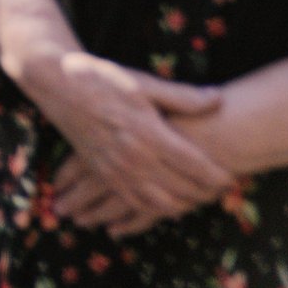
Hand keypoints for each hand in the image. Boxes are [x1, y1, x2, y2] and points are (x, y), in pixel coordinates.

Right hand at [26, 51, 230, 235]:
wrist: (55, 83)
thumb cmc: (101, 78)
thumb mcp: (142, 82)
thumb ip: (181, 96)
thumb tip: (218, 99)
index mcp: (147, 132)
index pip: (194, 164)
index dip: (217, 175)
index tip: (232, 178)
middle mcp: (133, 156)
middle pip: (181, 188)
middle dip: (206, 193)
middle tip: (223, 191)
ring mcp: (116, 168)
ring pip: (160, 202)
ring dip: (184, 205)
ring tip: (200, 199)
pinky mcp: (102, 173)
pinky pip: (134, 202)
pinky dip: (155, 210)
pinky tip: (167, 205)